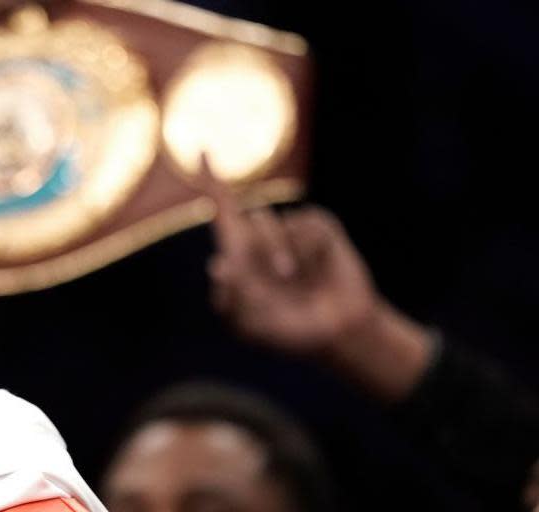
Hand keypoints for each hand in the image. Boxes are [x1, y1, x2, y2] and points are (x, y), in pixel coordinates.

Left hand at [202, 155, 431, 401]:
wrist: (335, 333)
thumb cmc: (287, 329)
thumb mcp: (250, 323)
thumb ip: (231, 299)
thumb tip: (218, 266)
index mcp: (240, 253)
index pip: (222, 211)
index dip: (212, 182)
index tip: (203, 151)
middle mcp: (263, 235)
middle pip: (242, 220)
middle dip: (253, 253)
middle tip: (274, 281)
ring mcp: (292, 229)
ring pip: (269, 224)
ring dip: (279, 255)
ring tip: (292, 278)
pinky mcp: (319, 228)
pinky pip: (304, 228)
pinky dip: (308, 253)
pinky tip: (318, 268)